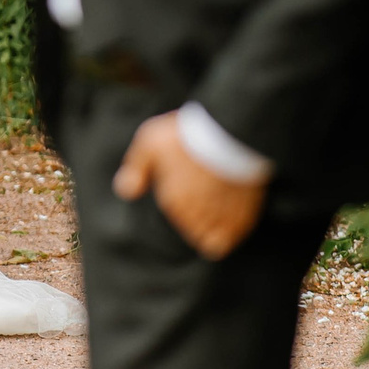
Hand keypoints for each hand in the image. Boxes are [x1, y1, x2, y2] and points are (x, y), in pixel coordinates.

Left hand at [114, 111, 264, 259]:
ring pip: (210, 235)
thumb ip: (136, 169)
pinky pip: (230, 239)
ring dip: (213, 221)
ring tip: (220, 195)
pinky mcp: (242, 217)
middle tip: (207, 184)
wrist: (230, 130)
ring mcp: (219, 219)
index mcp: (173, 200)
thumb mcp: (151, 142)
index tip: (189, 177)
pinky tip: (232, 212)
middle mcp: (195, 215)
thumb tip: (125, 191)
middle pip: (192, 226)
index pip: (175, 213)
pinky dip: (229, 230)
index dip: (181, 196)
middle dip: (197, 211)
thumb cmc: (189, 134)